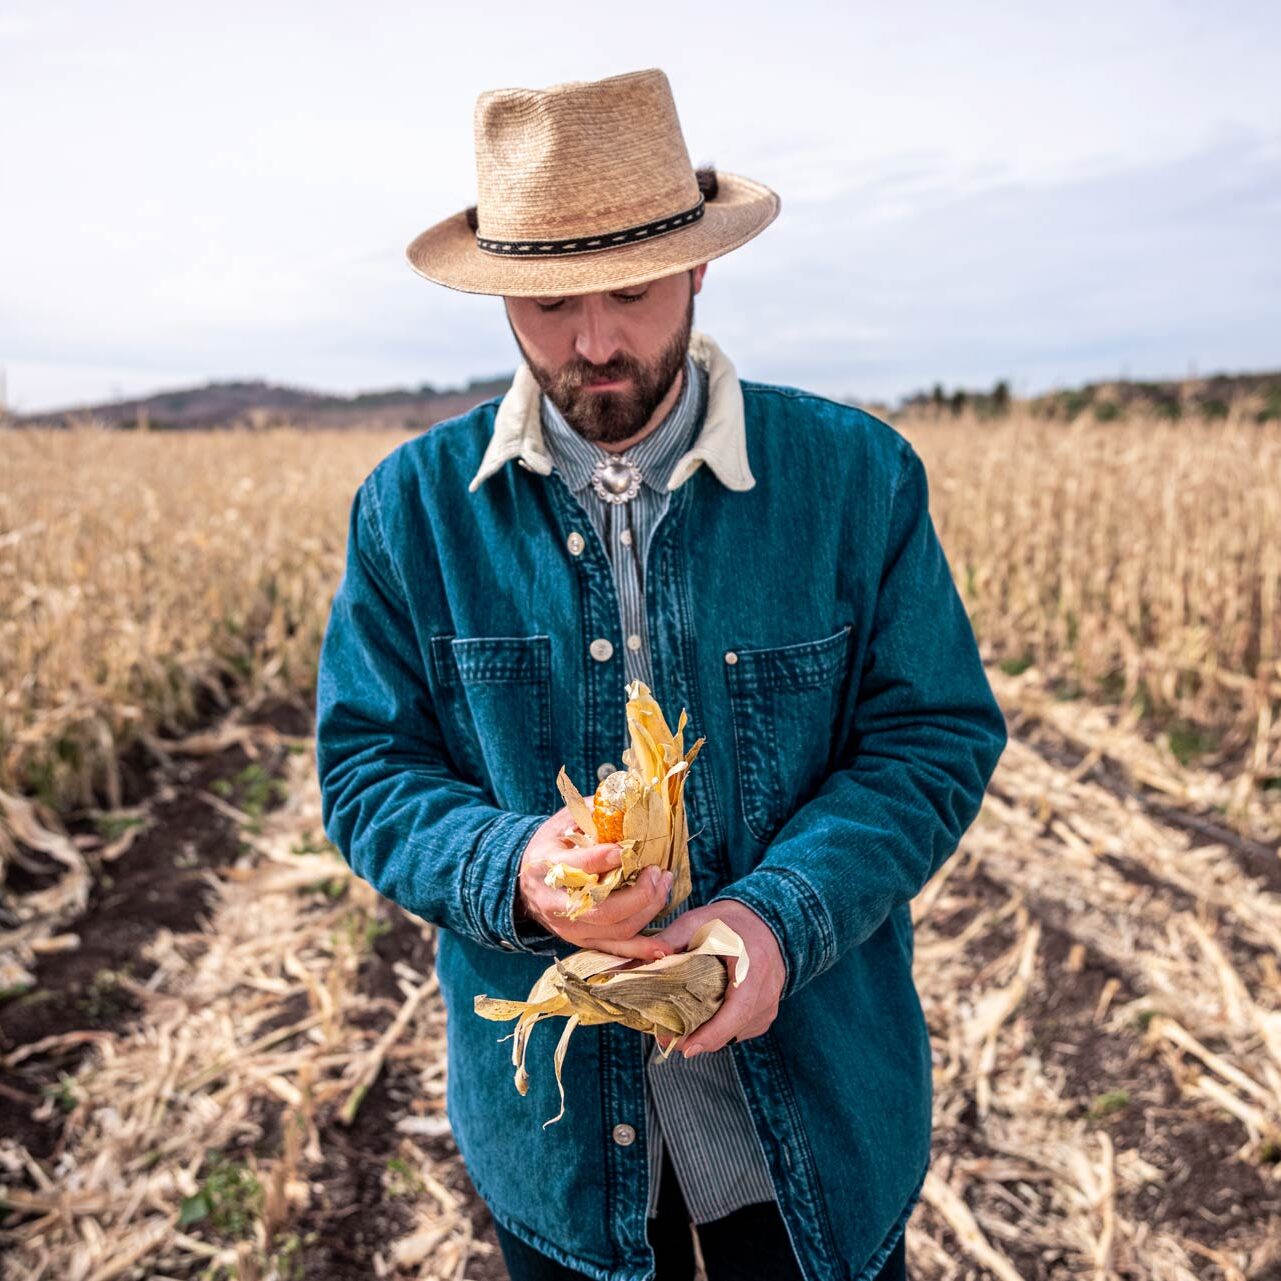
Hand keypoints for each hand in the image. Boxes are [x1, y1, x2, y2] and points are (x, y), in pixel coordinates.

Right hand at [518, 806, 676, 961]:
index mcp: (547, 867)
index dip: (603, 859)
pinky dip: (641, 949)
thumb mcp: (562, 822)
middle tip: (656, 871)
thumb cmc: (551, 847)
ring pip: (615, 928)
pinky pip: (616, 949)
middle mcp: (557, 903)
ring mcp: (571, 927)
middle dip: (638, 893)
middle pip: (603, 908)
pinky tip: (663, 947)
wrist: (525, 883)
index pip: (578, 866)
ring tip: (663, 883)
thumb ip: (591, 813)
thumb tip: (627, 798)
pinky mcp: (583, 940)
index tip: (628, 850)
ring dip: (648, 909)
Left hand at [649, 899, 784, 1057]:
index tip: (686, 1048)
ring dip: (709, 1033)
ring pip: (735, 1034)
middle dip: (699, 1037)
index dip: (712, 1034)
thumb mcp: (698, 922)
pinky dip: (721, 1028)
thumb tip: (638, 963)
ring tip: (682, 1023)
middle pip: (731, 1029)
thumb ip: (670, 941)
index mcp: (753, 968)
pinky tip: (704, 1016)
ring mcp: (769, 1006)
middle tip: (668, 1035)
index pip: (737, 1011)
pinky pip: (740, 1030)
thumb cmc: (729, 921)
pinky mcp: (766, 1014)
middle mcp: (766, 993)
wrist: (764, 921)